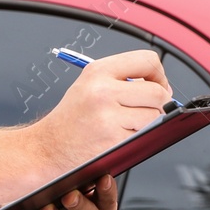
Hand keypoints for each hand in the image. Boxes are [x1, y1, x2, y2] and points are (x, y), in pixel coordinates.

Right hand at [34, 50, 171, 172]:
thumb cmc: (71, 119)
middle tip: (147, 109)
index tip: (157, 85)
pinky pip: (144, 135)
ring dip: (148, 122)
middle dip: (159, 102)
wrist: (47, 148)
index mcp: (98, 71)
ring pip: (155, 115)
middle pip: (157, 91)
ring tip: (127, 124)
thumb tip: (162, 86)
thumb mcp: (90, 85)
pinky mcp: (113, 140)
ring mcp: (108, 116)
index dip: (159, 75)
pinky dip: (138, 138)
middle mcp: (103, 90)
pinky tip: (119, 137)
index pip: (147, 60)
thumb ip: (123, 79)